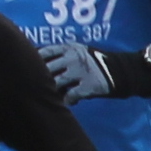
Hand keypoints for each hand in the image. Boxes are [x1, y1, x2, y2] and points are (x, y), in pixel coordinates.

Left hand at [34, 33, 150, 101]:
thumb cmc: (98, 62)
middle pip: (48, 69)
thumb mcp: (81, 52)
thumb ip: (63, 55)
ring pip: (57, 83)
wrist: (123, 71)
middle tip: (39, 88)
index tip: (28, 68)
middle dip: (41, 79)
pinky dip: (68, 101)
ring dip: (54, 91)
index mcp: (71, 48)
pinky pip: (71, 96)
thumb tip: (39, 62)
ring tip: (54, 96)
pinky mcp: (89, 86)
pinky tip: (71, 102)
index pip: (46, 52)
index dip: (35, 60)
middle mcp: (74, 58)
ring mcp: (81, 72)